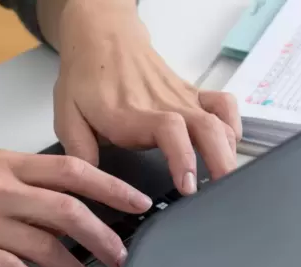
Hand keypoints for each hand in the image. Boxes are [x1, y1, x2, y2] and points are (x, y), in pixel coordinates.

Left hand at [53, 0, 241, 194]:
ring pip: (218, 121)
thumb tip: (91, 183)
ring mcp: (181, 98)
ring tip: (225, 179)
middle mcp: (163, 105)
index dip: (183, 158)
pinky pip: (223, 105)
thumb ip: (79, 150)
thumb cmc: (86, 77)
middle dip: (219, 163)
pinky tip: (230, 145)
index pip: (170, 131)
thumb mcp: (67, 114)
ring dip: (228, 151)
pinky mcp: (190, 94)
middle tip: (219, 193)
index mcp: (132, 114)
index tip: (188, 185)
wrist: (101, 39)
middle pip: (206, 129)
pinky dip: (233, 124)